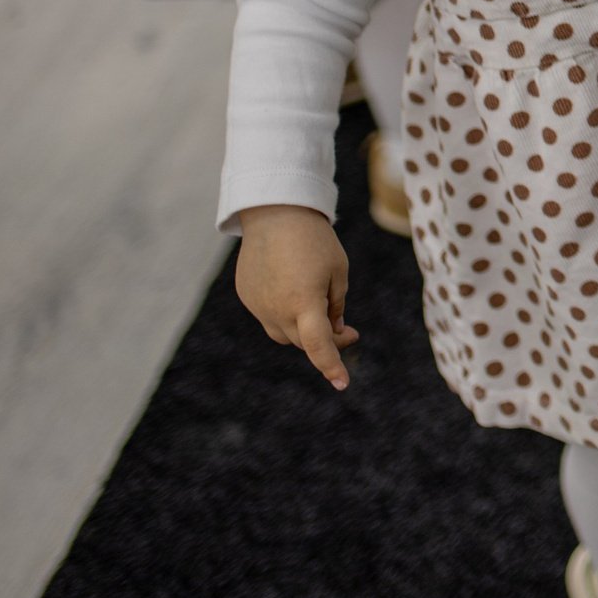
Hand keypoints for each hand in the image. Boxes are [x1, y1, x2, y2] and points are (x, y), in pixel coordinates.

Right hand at [235, 203, 357, 388]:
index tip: (343, 383)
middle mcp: (276, 310)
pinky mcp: (247, 297)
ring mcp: (258, 306)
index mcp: (303, 303)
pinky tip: (294, 290)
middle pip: (303, 341)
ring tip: (320, 307)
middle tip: (350, 332)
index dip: (331, 366)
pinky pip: (269, 316)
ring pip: (284, 333)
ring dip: (303, 330)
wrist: (275, 213)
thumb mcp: (338, 272)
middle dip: (327, 341)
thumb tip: (334, 332)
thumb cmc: (315, 241)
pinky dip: (285, 313)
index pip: (318, 346)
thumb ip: (336, 306)